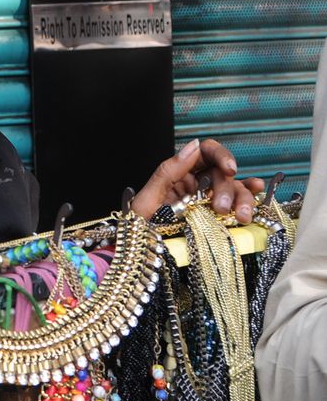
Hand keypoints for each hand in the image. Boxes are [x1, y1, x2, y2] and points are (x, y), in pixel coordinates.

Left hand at [131, 137, 264, 222]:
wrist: (143, 255)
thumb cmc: (140, 228)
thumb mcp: (148, 199)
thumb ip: (168, 172)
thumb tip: (193, 145)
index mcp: (179, 173)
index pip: (205, 153)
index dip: (221, 156)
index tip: (230, 169)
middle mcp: (197, 183)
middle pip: (222, 174)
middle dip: (226, 189)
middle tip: (221, 209)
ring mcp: (209, 199)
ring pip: (235, 189)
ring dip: (243, 199)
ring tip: (242, 216)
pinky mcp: (218, 217)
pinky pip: (239, 203)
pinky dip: (252, 199)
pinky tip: (259, 197)